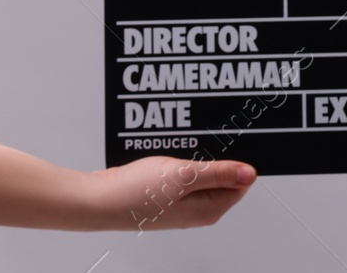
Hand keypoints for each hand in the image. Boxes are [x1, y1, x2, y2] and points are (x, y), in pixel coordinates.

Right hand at [85, 155, 255, 231]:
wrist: (96, 199)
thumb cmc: (135, 193)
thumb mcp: (184, 176)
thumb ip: (219, 174)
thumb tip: (250, 174)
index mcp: (208, 210)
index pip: (241, 183)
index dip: (239, 160)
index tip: (234, 140)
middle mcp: (197, 209)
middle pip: (222, 177)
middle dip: (218, 155)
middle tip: (207, 137)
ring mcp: (180, 203)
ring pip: (200, 172)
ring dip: (197, 155)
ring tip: (186, 142)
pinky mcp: (165, 194)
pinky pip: (182, 173)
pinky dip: (180, 160)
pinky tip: (172, 149)